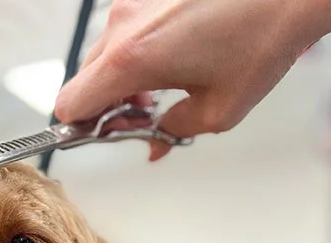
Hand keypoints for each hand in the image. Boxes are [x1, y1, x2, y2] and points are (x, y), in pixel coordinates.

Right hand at [55, 0, 330, 159]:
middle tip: (143, 121)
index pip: (70, 103)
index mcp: (129, 60)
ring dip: (124, 80)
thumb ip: (171, 131)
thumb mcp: (217, 112)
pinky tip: (175, 60)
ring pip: (106, 54)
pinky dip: (140, 53)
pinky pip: (128, 30)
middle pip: (86, 79)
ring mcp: (135, 1)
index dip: (78, 128)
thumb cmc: (260, 41)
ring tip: (163, 91)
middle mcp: (123, 25)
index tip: (99, 137)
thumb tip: (156, 141)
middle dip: (108, 107)